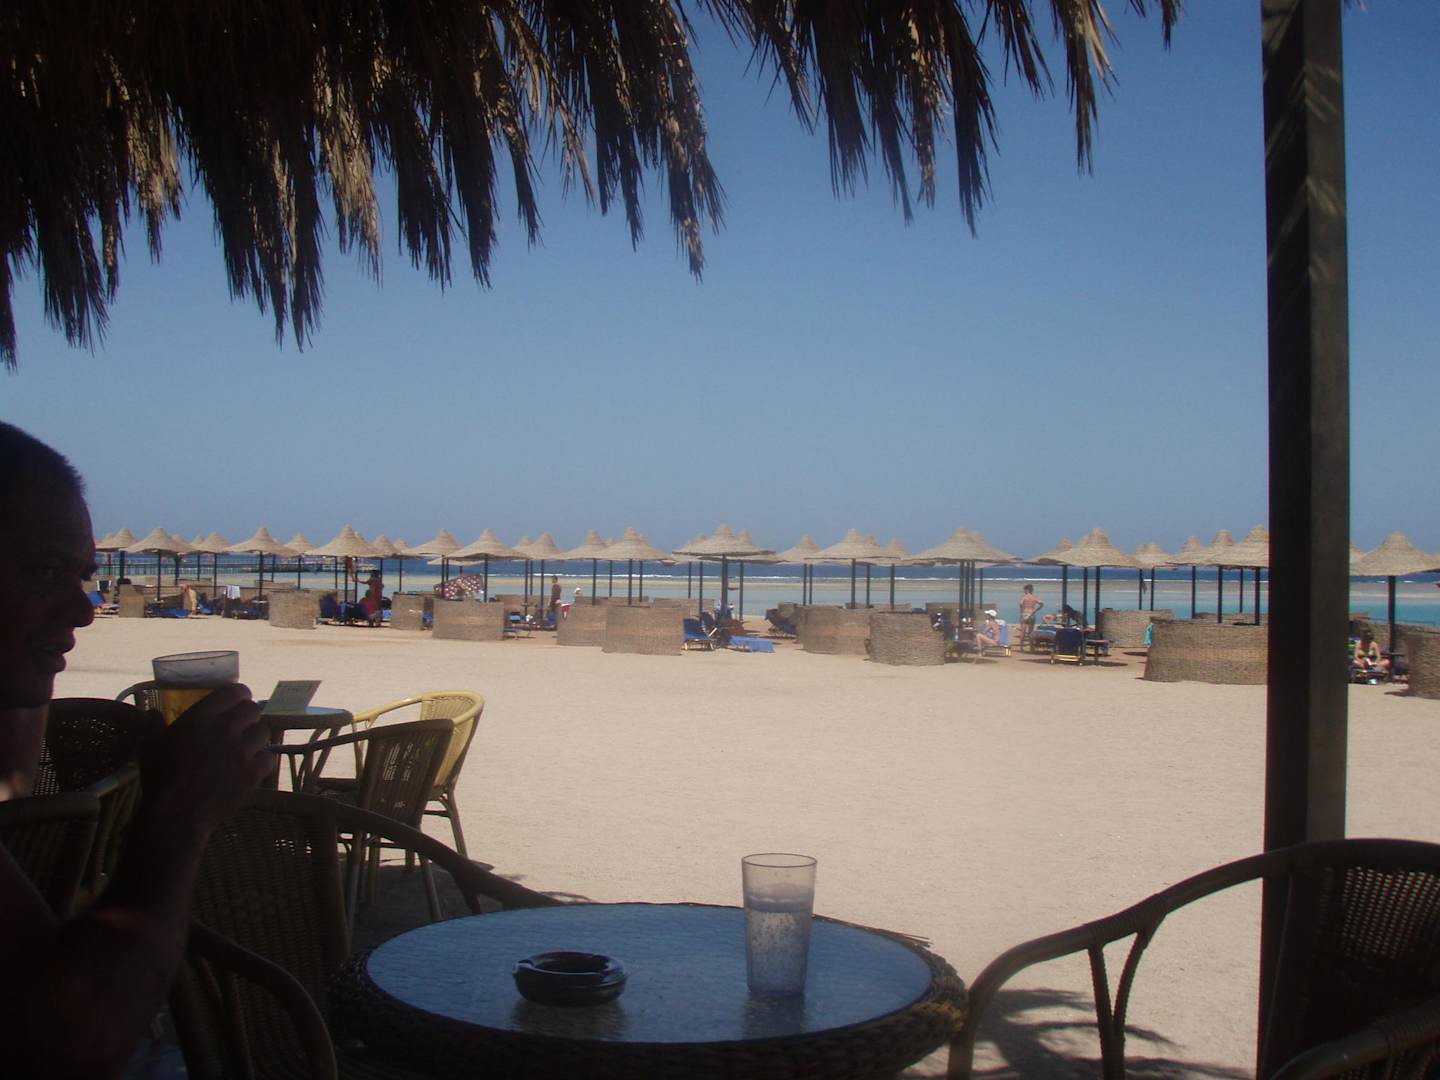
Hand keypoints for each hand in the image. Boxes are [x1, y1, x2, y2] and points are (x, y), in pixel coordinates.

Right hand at [136, 683, 271, 842]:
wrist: (176, 815)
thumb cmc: (159, 779)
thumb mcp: (149, 747)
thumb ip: (152, 725)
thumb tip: (152, 712)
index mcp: (201, 718)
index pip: (233, 691)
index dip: (238, 695)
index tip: (235, 702)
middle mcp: (225, 730)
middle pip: (252, 709)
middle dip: (247, 716)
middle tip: (240, 726)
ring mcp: (241, 751)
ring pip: (263, 732)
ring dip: (254, 738)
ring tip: (245, 747)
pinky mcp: (252, 773)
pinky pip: (268, 758)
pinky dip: (261, 761)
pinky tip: (249, 767)